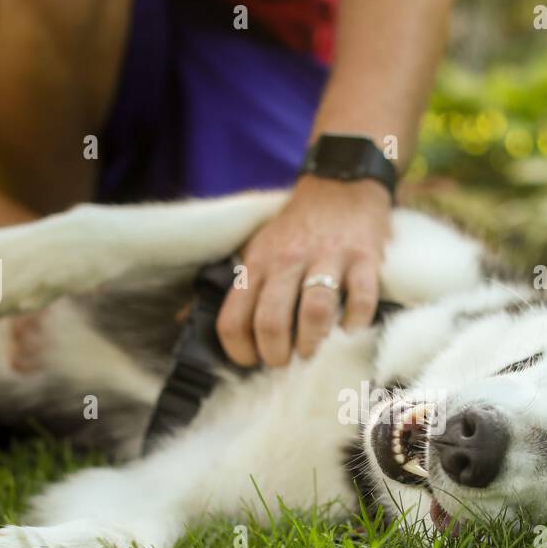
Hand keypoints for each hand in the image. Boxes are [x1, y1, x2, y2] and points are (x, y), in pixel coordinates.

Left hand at [216, 175, 391, 366]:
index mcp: (256, 264)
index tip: (253, 360)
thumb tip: (183, 320)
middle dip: (276, 355)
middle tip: (285, 362)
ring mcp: (327, 259)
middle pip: (271, 321)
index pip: (234, 319)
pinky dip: (356, 324)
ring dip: (312, 344)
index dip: (240, 351)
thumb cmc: (294, 229)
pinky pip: (361, 301)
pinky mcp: (363, 259)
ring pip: (314, 313)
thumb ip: (227, 287)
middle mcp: (287, 261)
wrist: (340, 185)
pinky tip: (349, 330)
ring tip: (313, 352)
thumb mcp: (254, 249)